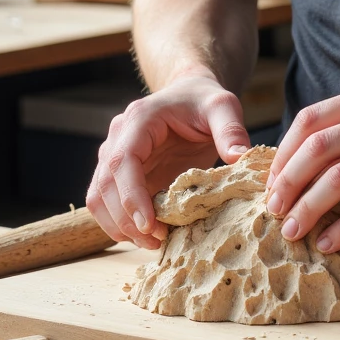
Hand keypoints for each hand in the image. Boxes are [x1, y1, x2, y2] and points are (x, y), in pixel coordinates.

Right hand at [86, 74, 251, 248]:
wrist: (189, 96)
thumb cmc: (203, 101)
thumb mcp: (222, 107)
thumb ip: (230, 130)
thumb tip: (240, 158)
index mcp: (139, 119)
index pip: (122, 161)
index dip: (131, 196)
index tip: (149, 225)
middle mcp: (118, 137)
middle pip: (105, 185)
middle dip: (126, 219)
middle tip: (157, 241)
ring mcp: (114, 156)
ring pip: (99, 198)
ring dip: (119, 226)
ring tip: (152, 243)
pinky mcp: (120, 175)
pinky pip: (107, 203)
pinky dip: (120, 224)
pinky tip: (146, 235)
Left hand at [264, 83, 339, 253]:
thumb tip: (305, 154)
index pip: (309, 120)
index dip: (284, 152)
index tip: (273, 179)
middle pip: (315, 150)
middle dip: (287, 183)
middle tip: (273, 209)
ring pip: (337, 180)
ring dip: (308, 209)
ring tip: (293, 231)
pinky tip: (329, 242)